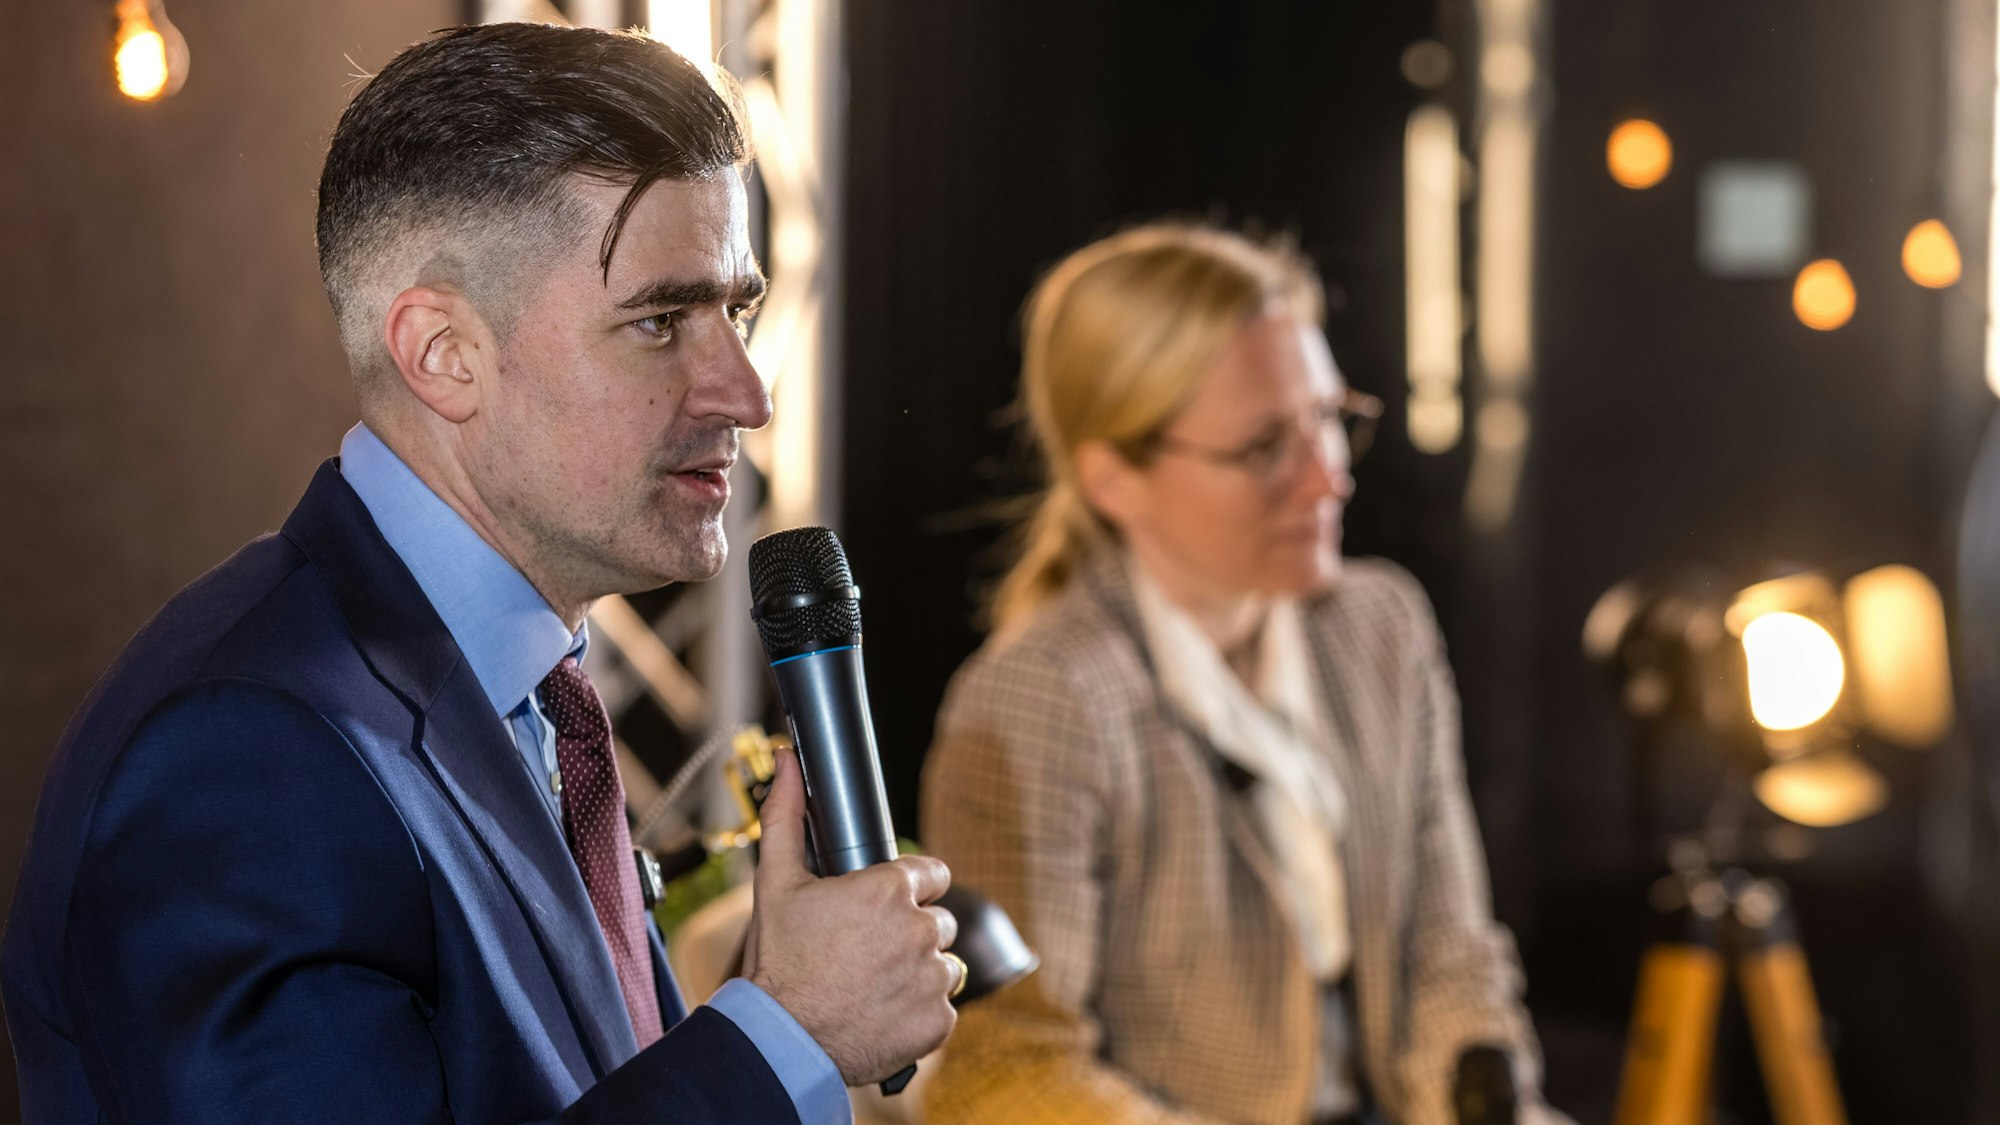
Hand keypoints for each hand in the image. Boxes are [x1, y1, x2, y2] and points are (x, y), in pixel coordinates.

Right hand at [739, 746, 959, 1084]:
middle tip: (866, 952)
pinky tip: (883, 1012)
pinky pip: (942, 1008)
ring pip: (945, 964)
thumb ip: (787, 816)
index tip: (882, 909)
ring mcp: (933, 978)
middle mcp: (920, 929)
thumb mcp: (776, 882)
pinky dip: (919, 1012)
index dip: (907, 889)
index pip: (931, 874)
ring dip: (918, 972)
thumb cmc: (778, 961)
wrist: (781, 1041)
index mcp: (889, 890)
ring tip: (873, 984)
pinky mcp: (939, 1021)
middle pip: (937, 921)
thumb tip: (787, 762)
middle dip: (910, 932)